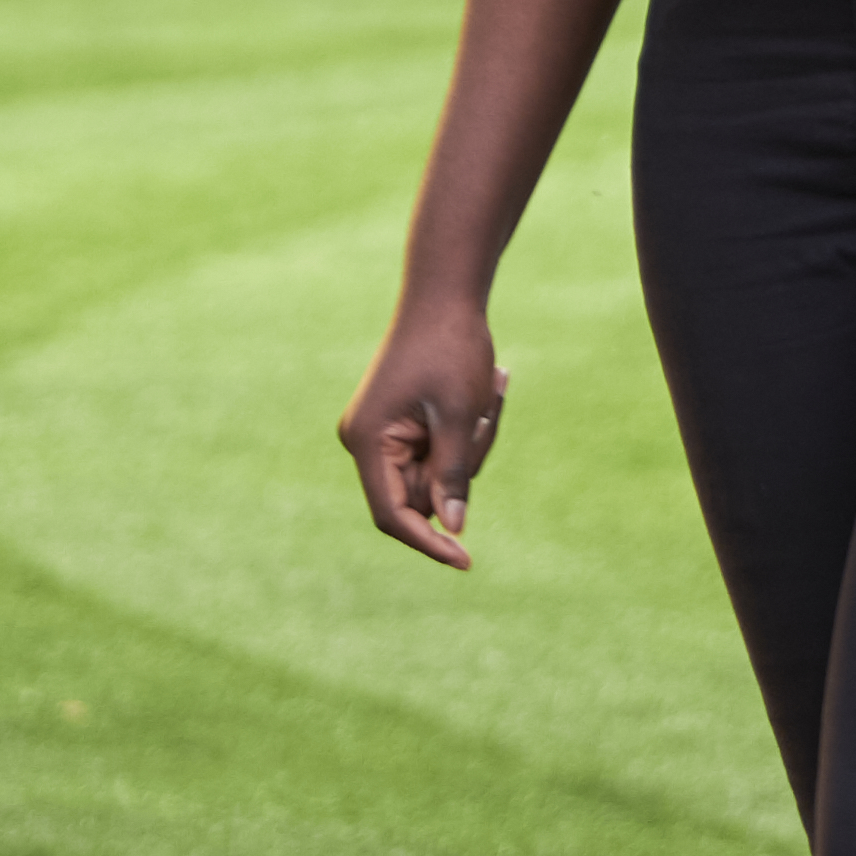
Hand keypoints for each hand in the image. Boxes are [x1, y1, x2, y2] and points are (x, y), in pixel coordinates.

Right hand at [339, 294, 507, 566]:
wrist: (444, 294)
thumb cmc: (450, 347)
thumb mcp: (460, 415)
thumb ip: (454, 474)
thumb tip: (454, 529)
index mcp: (367, 441)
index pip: (392, 514)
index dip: (428, 542)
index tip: (465, 561)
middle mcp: (366, 442)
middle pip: (422, 493)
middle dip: (466, 464)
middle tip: (489, 410)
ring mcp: (383, 434)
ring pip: (439, 473)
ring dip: (474, 442)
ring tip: (490, 390)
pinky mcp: (401, 425)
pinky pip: (442, 451)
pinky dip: (470, 431)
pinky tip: (486, 389)